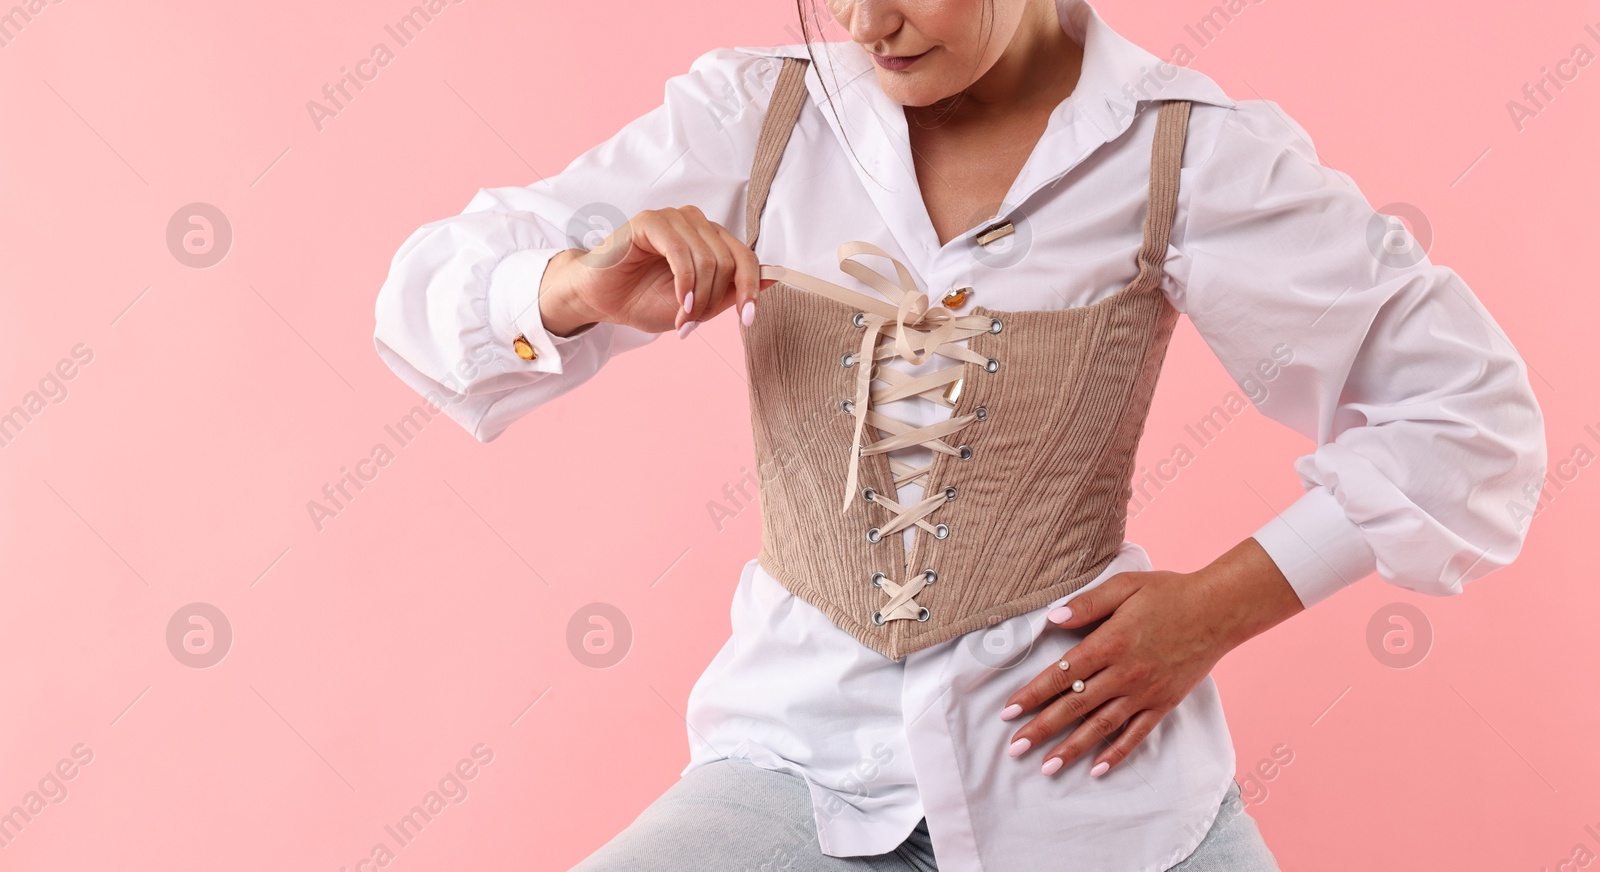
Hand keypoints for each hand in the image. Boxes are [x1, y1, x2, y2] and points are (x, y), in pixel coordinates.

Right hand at [542, 206, 776, 337]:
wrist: (602, 301)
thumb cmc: (644, 300)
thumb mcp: (698, 305)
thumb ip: (730, 292)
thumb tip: (772, 280)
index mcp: (710, 239)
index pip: (746, 257)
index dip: (751, 289)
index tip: (748, 319)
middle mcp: (696, 224)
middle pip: (729, 261)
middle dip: (715, 300)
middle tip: (694, 323)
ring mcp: (673, 219)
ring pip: (708, 259)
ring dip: (698, 298)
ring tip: (682, 317)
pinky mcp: (650, 221)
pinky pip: (681, 252)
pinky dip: (685, 283)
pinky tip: (679, 302)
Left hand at [999, 538, 1304, 776]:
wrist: (1219, 610)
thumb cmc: (1169, 593)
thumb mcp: (1124, 586)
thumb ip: (1086, 604)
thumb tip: (1051, 618)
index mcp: (1110, 643)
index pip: (1062, 675)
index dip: (1033, 694)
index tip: (1008, 712)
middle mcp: (1125, 673)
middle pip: (1075, 706)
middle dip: (1042, 729)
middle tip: (1015, 749)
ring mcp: (1145, 692)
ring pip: (1102, 726)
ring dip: (1072, 748)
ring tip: (1047, 767)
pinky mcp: (1164, 703)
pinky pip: (1137, 734)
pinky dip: (1117, 753)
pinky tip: (1097, 769)